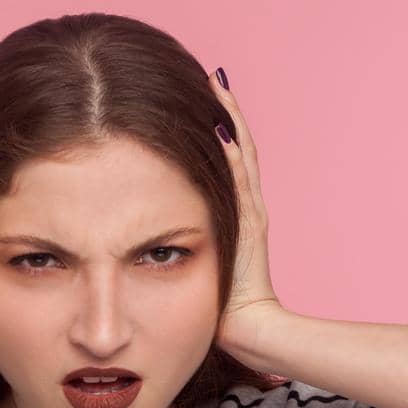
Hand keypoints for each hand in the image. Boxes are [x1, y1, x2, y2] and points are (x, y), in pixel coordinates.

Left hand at [208, 68, 283, 374]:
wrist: (249, 329)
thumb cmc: (221, 306)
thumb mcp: (198, 263)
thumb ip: (185, 242)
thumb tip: (154, 231)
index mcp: (238, 213)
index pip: (230, 159)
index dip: (219, 127)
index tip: (203, 97)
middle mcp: (248, 206)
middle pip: (239, 146)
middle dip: (225, 112)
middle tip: (212, 77)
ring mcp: (252, 212)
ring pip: (242, 155)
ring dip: (229, 121)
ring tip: (217, 88)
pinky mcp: (251, 224)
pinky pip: (240, 181)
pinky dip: (232, 153)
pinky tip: (219, 128)